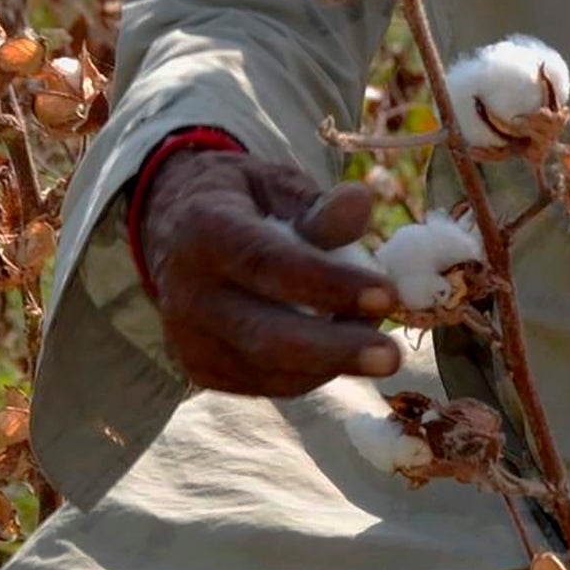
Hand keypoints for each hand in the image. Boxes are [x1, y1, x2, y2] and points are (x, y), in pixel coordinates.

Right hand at [138, 143, 402, 396]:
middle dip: (335, 350)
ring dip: (332, 361)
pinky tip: (339, 349)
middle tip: (392, 355)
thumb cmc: (242, 204)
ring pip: (270, 368)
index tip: (387, 295)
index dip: (329, 284)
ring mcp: (189, 339)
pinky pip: (268, 383)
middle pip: (265, 335)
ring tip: (374, 340)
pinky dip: (313, 372)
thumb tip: (362, 205)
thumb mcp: (276, 186)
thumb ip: (317, 205)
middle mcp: (187, 292)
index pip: (267, 264)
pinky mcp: (202, 370)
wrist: (177, 233)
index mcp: (204, 231)